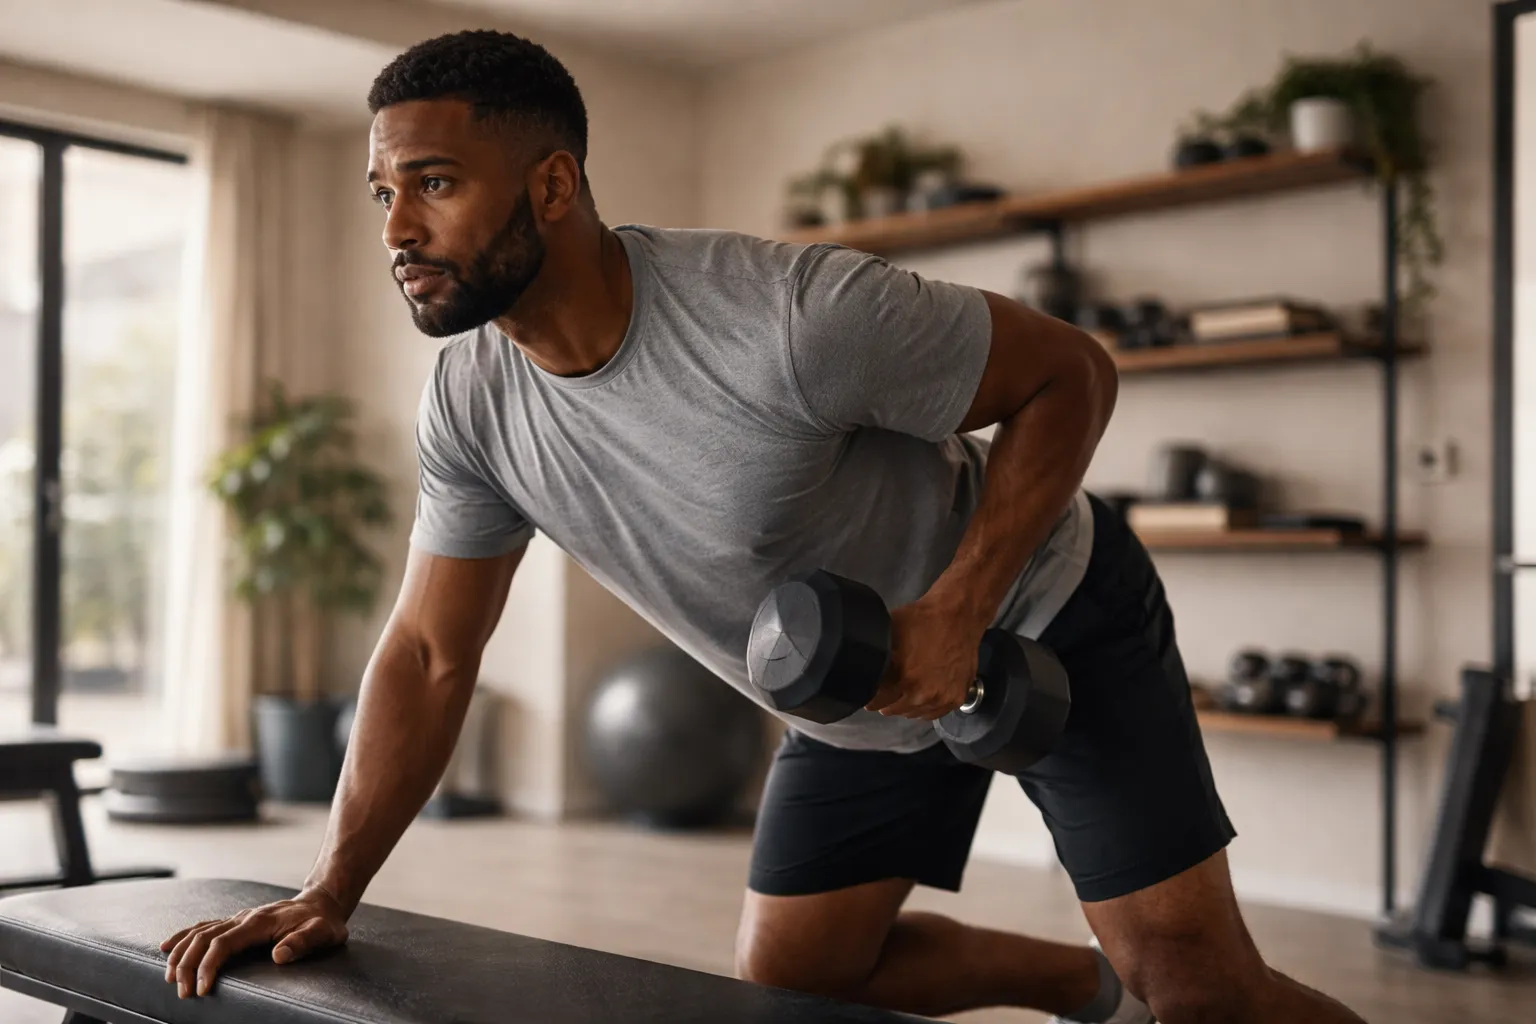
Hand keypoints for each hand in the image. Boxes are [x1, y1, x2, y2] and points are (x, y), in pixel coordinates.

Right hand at [160, 887, 349, 998]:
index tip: (202, 990)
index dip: (209, 965)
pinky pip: (204, 927)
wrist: (322, 903)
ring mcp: (238, 918)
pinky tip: (167, 947)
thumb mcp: (322, 932)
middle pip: (204, 938)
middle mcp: (244, 917)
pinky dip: (183, 937)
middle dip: (188, 965)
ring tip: (170, 978)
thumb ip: (303, 942)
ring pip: (199, 932)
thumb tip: (280, 955)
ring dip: (181, 954)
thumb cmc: (323, 922)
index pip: (224, 943)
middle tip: (182, 993)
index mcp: (260, 922)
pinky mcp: (236, 922)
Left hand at [864, 597, 981, 719]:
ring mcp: (942, 698)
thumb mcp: (889, 632)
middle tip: (884, 693)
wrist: (958, 615)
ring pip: (914, 714)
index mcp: (905, 679)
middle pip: (894, 710)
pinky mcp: (957, 698)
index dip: (870, 696)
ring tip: (902, 693)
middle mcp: (924, 694)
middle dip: (886, 701)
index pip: (877, 701)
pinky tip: (919, 697)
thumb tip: (861, 666)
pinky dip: (924, 708)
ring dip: (905, 706)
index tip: (868, 693)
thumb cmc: (923, 620)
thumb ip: (876, 655)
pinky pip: (933, 714)